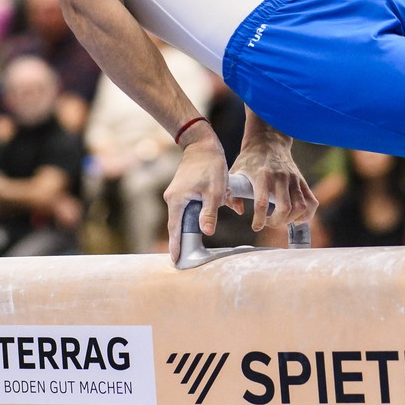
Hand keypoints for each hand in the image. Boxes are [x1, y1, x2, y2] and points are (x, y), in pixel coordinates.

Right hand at [163, 128, 239, 259]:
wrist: (204, 143)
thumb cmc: (210, 165)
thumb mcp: (215, 191)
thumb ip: (210, 213)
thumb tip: (207, 232)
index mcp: (177, 201)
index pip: (175, 229)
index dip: (176, 246)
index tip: (176, 261)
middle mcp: (174, 198)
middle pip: (182, 223)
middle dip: (193, 233)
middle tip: (195, 253)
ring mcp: (179, 193)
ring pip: (193, 212)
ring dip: (208, 215)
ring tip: (221, 214)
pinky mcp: (186, 189)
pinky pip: (197, 203)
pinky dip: (210, 205)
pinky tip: (230, 202)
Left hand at [230, 136, 318, 232]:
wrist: (268, 141)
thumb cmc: (250, 159)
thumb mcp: (236, 172)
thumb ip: (232, 193)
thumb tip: (239, 211)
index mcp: (262, 176)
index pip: (261, 203)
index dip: (259, 220)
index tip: (256, 226)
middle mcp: (280, 178)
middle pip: (285, 208)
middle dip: (277, 222)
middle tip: (269, 222)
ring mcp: (293, 179)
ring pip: (301, 207)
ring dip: (292, 219)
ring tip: (282, 220)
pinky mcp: (302, 180)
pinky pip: (312, 201)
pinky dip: (308, 214)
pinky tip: (298, 217)